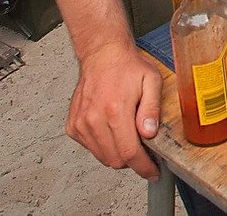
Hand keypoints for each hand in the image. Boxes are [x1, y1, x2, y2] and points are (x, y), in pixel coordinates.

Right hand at [66, 39, 163, 179]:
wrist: (102, 54)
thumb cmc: (127, 66)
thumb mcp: (151, 81)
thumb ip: (152, 109)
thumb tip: (149, 133)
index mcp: (115, 111)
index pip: (129, 153)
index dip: (143, 167)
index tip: (152, 172)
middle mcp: (94, 120)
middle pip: (115, 160)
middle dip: (133, 160)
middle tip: (144, 149)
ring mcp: (81, 124)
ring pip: (102, 157)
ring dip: (117, 153)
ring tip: (127, 134)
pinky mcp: (73, 126)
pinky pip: (90, 148)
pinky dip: (103, 145)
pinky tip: (111, 129)